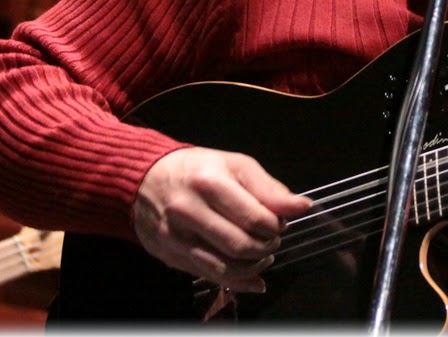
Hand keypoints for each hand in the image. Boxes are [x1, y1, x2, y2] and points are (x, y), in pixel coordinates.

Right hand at [133, 147, 311, 292]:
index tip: (280, 222)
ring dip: (254, 267)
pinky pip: (209, 277)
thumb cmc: (198, 170)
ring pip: (225, 268)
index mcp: (209, 183)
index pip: (254, 217)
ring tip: (263, 255)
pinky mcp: (170, 256)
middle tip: (273, 240)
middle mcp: (188, 211)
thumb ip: (269, 189)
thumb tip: (301, 207)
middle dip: (267, 247)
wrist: (145, 180)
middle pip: (241, 245)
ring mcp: (175, 237)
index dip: (276, 225)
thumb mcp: (236, 166)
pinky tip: (252, 274)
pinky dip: (238, 281)